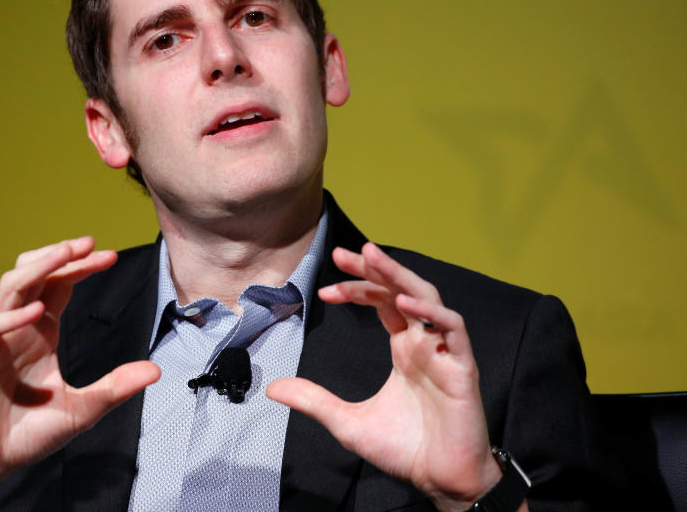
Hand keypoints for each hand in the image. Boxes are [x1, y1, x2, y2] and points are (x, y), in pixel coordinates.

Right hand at [0, 237, 159, 510]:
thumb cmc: (26, 435)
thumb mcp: (82, 410)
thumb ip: (115, 388)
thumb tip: (156, 371)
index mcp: (41, 333)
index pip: (60, 285)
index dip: (81, 267)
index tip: (111, 256)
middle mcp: (17, 328)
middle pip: (34, 274)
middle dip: (59, 254)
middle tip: (88, 242)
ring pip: (10, 288)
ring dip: (37, 268)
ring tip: (64, 255)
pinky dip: (11, 317)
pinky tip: (36, 313)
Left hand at [267, 242, 502, 511]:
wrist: (440, 481)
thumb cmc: (405, 449)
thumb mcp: (346, 422)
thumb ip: (313, 400)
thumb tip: (272, 388)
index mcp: (404, 347)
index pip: (381, 301)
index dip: (356, 288)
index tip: (325, 287)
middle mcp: (424, 342)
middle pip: (402, 289)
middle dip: (375, 268)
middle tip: (345, 253)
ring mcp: (445, 352)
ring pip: (428, 297)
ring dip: (400, 276)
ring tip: (373, 257)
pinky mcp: (463, 369)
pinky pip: (453, 330)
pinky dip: (432, 313)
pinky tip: (404, 304)